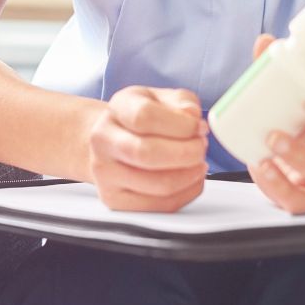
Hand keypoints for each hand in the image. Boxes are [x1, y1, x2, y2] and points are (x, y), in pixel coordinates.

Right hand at [86, 85, 208, 211]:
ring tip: (197, 162)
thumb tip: (192, 116)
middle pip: (147, 153)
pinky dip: (187, 193)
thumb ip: (182, 102)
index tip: (198, 127)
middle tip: (201, 147)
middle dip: (187, 153)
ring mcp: (106, 173)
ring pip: (159, 184)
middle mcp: (103, 140)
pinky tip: (190, 178)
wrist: (111, 141)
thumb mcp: (161, 99)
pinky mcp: (116, 200)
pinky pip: (162, 205)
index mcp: (116, 109)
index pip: (144, 116)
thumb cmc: (140, 119)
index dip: (181, 124)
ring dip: (190, 174)